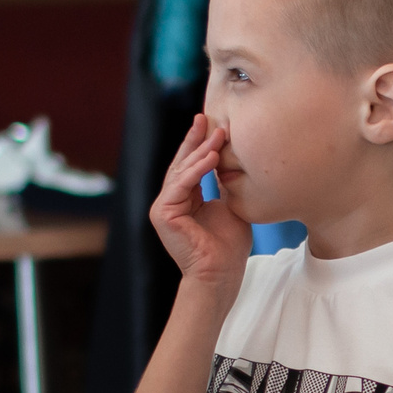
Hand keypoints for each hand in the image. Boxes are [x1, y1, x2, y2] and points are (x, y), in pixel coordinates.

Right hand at [150, 114, 252, 293]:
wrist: (221, 274)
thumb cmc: (229, 247)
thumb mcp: (230, 206)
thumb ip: (225, 185)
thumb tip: (230, 163)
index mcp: (184, 200)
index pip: (190, 167)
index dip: (199, 145)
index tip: (211, 124)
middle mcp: (170, 202)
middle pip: (182, 164)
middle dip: (194, 140)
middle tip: (205, 118)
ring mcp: (164, 208)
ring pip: (181, 172)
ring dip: (200, 152)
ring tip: (217, 135)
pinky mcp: (162, 214)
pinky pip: (180, 185)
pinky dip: (195, 170)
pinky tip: (211, 156)